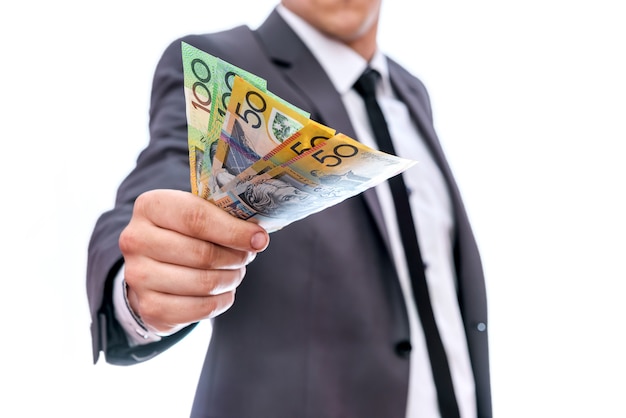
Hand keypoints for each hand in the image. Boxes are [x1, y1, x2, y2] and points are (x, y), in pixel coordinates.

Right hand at [119, 189, 268, 334]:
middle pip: (202, 253)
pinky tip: (223, 291)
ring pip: (204, 283)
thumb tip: (258, 238)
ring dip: (230, 278)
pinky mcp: (149, 307)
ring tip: (235, 272)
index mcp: (150, 206)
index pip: (196, 218)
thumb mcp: (198, 213)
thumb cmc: (185, 233)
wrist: (153, 267)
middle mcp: (136, 240)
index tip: (260, 239)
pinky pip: (200, 308)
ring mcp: (138, 276)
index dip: (233, 231)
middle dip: (235, 257)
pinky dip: (221, 300)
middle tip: (247, 256)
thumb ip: (225, 218)